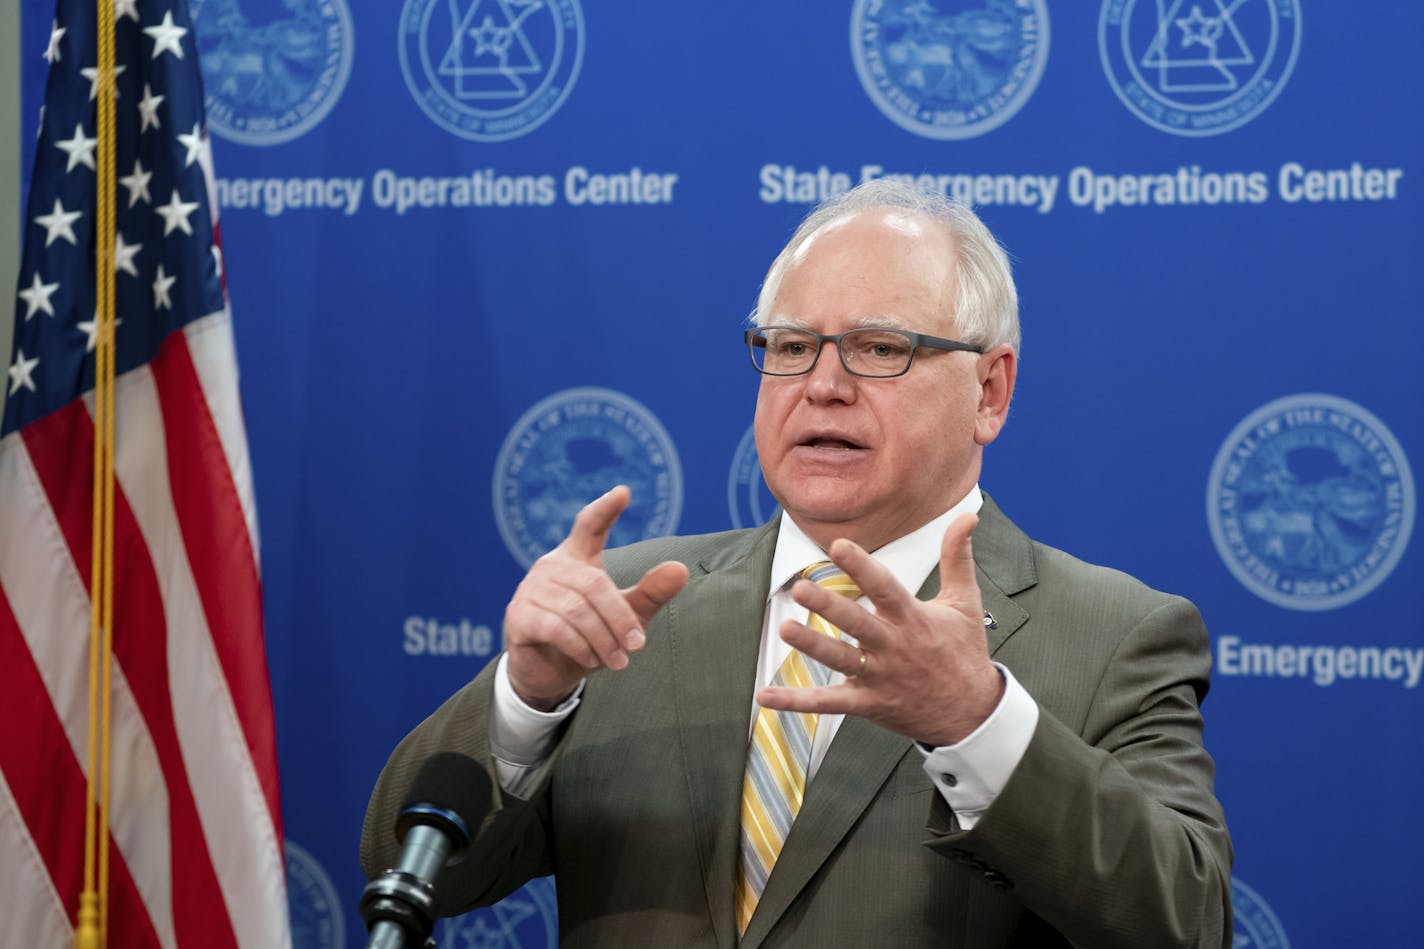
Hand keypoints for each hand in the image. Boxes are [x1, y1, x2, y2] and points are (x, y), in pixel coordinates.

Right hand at [503, 486, 688, 710]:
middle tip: (637, 645)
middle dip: (620, 617)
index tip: (623, 492)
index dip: (605, 509)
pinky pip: (556, 627)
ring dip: (603, 639)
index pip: (589, 525)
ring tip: (619, 661)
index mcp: (577, 556)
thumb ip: (651, 593)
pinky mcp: (519, 615)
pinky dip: (580, 646)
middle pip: (594, 583)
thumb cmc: (591, 636)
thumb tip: (681, 569)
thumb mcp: (627, 615)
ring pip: (577, 609)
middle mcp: (551, 566)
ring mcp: (531, 589)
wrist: (549, 673)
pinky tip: (592, 661)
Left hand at [758, 512, 1003, 746]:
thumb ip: (958, 557)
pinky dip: (797, 701)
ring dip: (812, 646)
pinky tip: (764, 695)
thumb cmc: (965, 651)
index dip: (861, 566)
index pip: (885, 587)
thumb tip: (967, 516)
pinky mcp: (869, 704)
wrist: (973, 714)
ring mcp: (880, 677)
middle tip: (800, 589)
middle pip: (857, 623)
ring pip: (840, 660)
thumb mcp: (965, 602)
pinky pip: (829, 703)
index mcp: (914, 619)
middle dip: (828, 607)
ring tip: (783, 629)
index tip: (837, 545)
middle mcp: (894, 647)